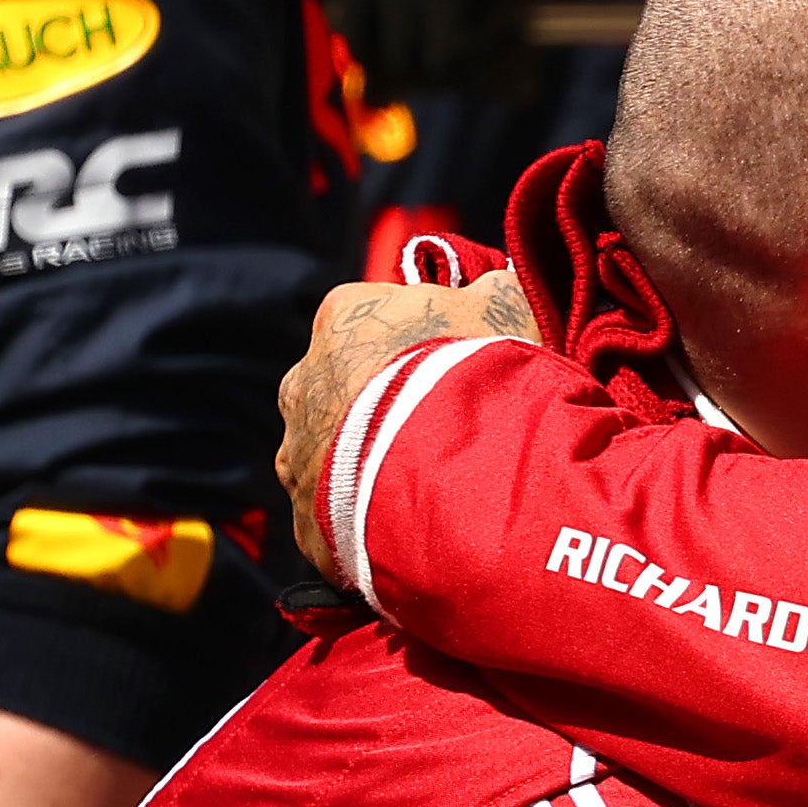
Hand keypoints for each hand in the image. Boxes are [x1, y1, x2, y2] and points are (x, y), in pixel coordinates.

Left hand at [276, 271, 536, 574]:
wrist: (454, 473)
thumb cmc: (479, 375)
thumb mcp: (509, 307)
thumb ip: (496, 287)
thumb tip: (498, 281)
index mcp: (344, 318)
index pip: (377, 320)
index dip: (424, 343)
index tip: (462, 365)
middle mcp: (304, 381)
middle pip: (351, 388)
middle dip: (393, 406)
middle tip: (452, 428)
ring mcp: (298, 454)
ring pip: (338, 455)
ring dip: (377, 464)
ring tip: (437, 484)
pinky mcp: (307, 521)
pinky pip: (339, 519)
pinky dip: (371, 521)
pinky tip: (418, 526)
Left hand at [296, 0, 682, 94]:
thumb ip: (401, 3)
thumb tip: (373, 99)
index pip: (344, 21)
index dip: (409, 40)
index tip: (468, 31)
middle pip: (367, 49)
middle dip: (438, 67)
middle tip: (505, 57)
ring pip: (409, 63)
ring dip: (473, 73)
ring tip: (524, 47)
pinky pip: (452, 61)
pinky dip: (497, 66)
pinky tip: (529, 39)